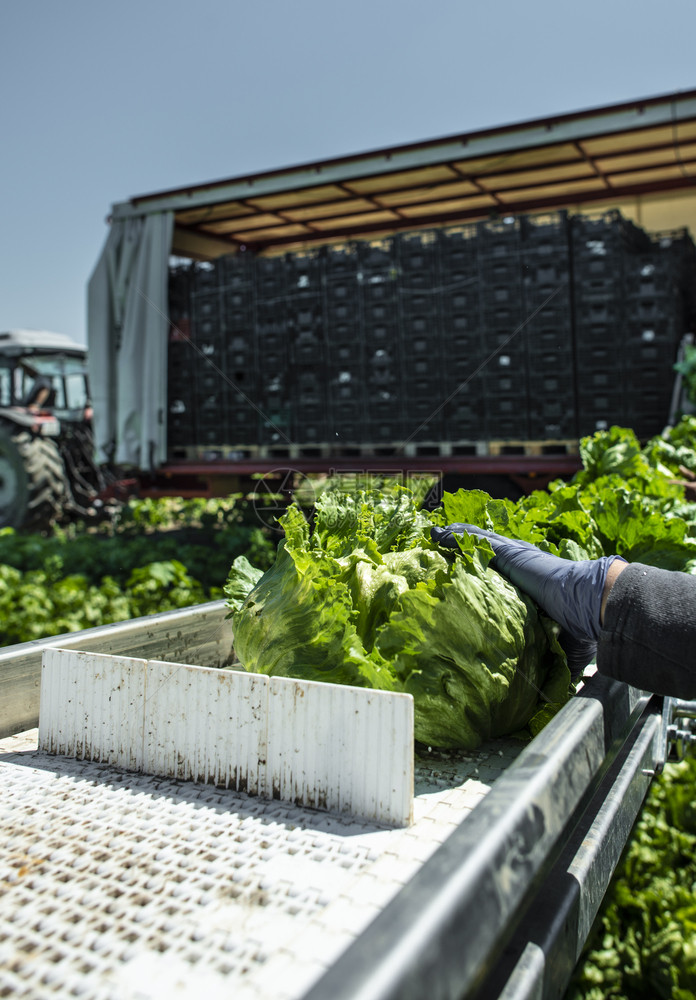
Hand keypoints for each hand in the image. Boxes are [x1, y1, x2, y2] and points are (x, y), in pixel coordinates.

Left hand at [432, 523, 625, 675]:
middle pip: (485, 549)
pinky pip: (476, 542)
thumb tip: (545, 695)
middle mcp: (521, 565)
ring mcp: (515, 556)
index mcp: (532, 582)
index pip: (501, 570)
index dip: (483, 566)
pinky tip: (438, 534)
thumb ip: (546, 660)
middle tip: (440, 540)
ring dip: (455, 536)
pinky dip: (455, 538)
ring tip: (434, 532)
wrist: (590, 605)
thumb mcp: (558, 645)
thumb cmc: (580, 626)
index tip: (464, 569)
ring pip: (478, 541)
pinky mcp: (510, 554)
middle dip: (463, 544)